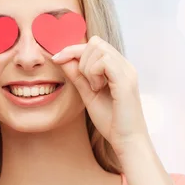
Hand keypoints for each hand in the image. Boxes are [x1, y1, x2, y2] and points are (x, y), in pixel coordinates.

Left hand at [52, 36, 149, 156]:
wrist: (127, 141)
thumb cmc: (111, 121)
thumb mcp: (88, 94)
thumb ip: (77, 76)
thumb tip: (61, 59)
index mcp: (118, 68)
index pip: (94, 44)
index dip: (72, 49)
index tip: (56, 59)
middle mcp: (125, 65)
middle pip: (95, 42)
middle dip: (80, 58)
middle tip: (85, 82)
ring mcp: (127, 71)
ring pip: (99, 48)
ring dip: (87, 67)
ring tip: (94, 87)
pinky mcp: (126, 80)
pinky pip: (103, 61)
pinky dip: (93, 73)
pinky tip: (98, 89)